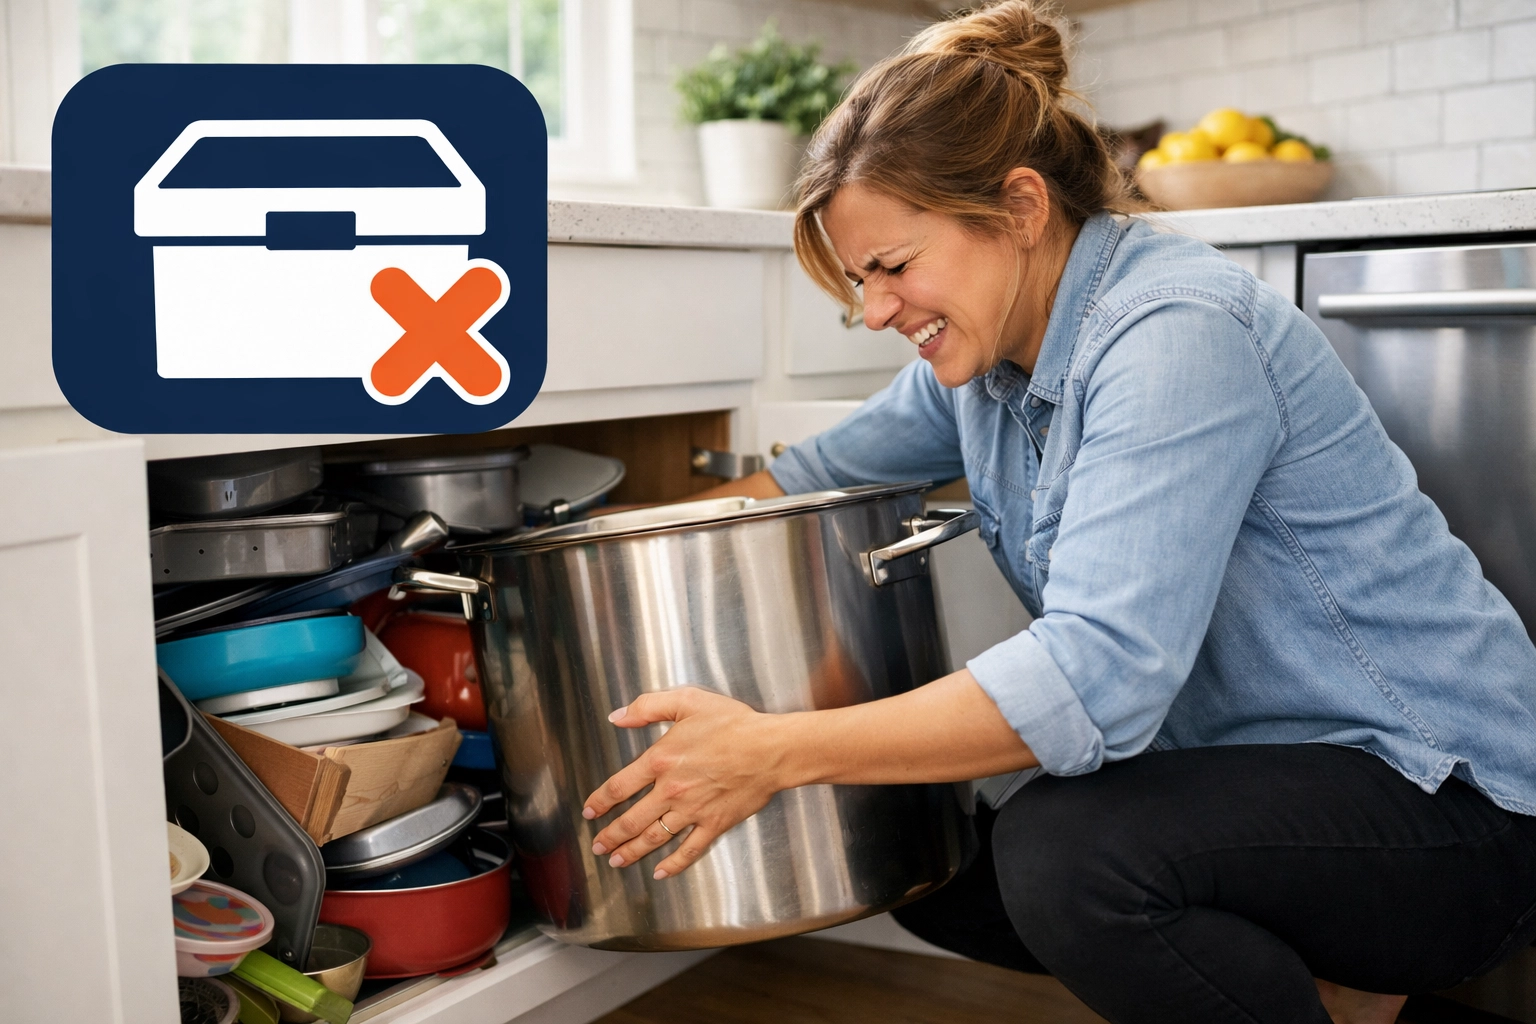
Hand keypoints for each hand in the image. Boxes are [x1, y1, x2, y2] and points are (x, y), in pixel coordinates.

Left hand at [582, 687, 791, 879]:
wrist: (770, 749)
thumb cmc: (733, 723)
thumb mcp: (687, 701)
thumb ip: (647, 706)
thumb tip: (617, 716)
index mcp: (661, 760)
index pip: (620, 786)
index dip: (600, 801)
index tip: (590, 811)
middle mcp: (671, 791)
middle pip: (631, 820)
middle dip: (611, 835)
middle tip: (597, 846)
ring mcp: (693, 811)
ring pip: (654, 838)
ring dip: (632, 852)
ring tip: (617, 860)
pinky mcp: (714, 824)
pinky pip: (689, 849)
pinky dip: (673, 864)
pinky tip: (661, 872)